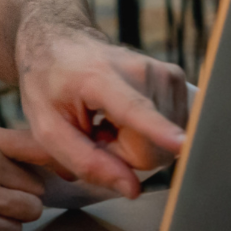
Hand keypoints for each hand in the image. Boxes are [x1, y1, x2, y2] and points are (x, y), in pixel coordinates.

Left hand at [17, 26, 187, 198]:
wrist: (59, 41)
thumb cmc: (48, 82)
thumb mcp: (47, 127)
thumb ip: (84, 161)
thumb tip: (131, 189)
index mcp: (99, 78)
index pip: (135, 110)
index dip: (160, 131)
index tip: (183, 143)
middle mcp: (140, 71)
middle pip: (150, 148)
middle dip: (121, 153)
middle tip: (95, 132)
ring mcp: (164, 73)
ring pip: (162, 144)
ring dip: (132, 142)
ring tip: (106, 120)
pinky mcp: (177, 79)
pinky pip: (170, 130)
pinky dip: (145, 132)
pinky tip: (123, 116)